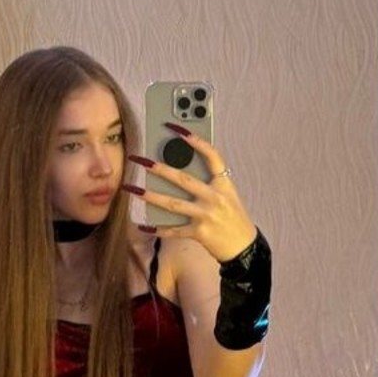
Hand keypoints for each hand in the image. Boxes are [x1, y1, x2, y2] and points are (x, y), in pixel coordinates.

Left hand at [127, 128, 257, 262]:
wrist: (245, 246)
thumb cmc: (233, 217)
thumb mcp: (227, 194)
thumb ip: (208, 181)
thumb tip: (178, 166)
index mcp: (224, 183)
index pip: (212, 156)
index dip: (196, 141)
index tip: (177, 129)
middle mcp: (215, 197)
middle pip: (183, 179)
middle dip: (160, 169)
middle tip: (140, 160)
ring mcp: (206, 215)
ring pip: (173, 204)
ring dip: (150, 196)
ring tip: (132, 189)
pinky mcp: (199, 233)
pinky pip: (174, 230)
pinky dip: (157, 228)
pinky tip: (143, 225)